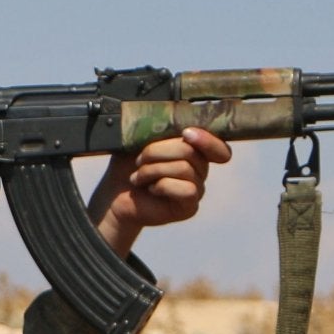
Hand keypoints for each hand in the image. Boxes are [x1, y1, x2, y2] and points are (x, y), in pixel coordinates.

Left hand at [89, 127, 231, 256]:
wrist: (115, 194)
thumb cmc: (128, 165)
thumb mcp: (142, 139)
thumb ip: (162, 129)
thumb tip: (181, 127)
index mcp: (193, 149)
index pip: (218, 146)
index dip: (208, 139)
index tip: (185, 133)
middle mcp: (200, 169)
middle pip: (191, 151)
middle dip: (158, 152)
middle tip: (139, 161)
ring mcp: (197, 188)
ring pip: (185, 168)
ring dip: (154, 170)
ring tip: (138, 176)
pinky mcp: (190, 206)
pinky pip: (186, 190)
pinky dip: (163, 186)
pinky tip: (151, 190)